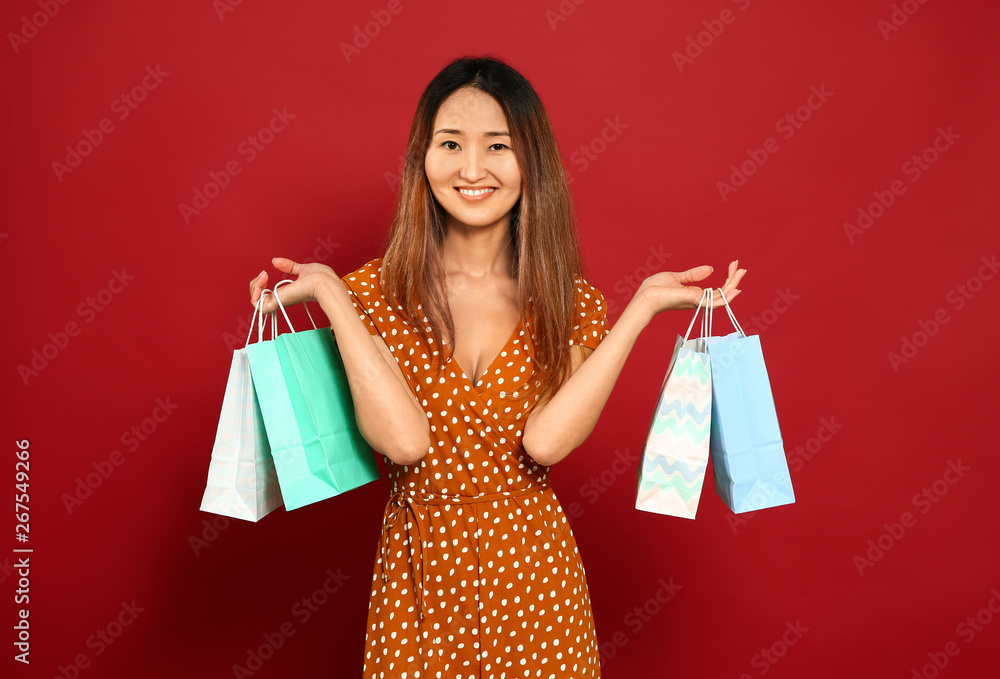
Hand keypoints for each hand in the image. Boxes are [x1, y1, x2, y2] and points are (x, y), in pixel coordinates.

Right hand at [249, 257, 339, 313]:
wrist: (325, 281)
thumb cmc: (321, 278)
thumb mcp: (301, 269)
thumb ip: (287, 266)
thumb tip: (275, 261)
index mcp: (286, 293)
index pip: (266, 294)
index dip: (261, 283)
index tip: (266, 273)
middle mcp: (281, 298)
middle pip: (257, 299)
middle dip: (255, 285)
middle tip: (264, 274)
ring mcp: (280, 301)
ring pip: (255, 302)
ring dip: (254, 287)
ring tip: (263, 277)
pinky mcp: (279, 302)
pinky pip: (258, 306)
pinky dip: (255, 295)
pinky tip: (261, 283)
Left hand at [632, 260, 746, 320]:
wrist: (645, 297)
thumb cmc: (655, 289)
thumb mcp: (677, 277)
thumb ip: (693, 275)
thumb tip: (710, 269)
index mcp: (695, 295)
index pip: (716, 290)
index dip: (727, 279)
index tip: (733, 265)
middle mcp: (698, 300)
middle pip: (722, 293)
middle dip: (733, 280)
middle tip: (741, 267)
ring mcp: (696, 302)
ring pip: (722, 297)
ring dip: (733, 285)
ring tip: (741, 272)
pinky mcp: (693, 301)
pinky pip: (714, 303)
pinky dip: (727, 297)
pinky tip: (736, 289)